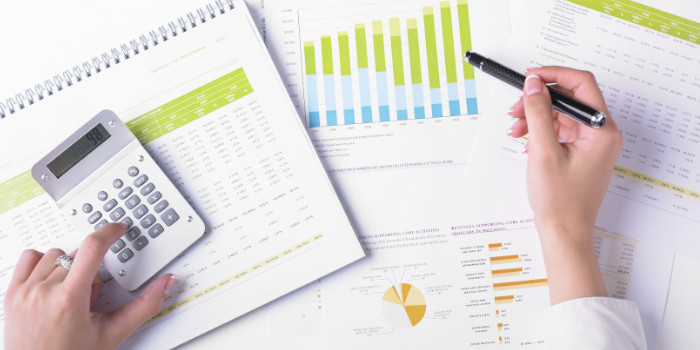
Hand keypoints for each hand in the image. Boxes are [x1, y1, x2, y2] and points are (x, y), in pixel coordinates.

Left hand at [4, 223, 176, 348]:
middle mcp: (43, 291)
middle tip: (90, 297)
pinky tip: (52, 282)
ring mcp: (25, 291)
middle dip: (91, 270)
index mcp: (69, 298)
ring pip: (56, 254)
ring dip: (69, 267)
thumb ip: (145, 305)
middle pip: (78, 255)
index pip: (92, 247)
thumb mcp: (114, 333)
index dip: (109, 232)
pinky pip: (30, 258)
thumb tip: (165, 283)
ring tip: (71, 293)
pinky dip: (44, 263)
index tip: (117, 230)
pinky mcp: (12, 293)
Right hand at [508, 67, 622, 303]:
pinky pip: (560, 131)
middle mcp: (602, 134)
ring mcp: (593, 144)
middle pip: (569, 99)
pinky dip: (541, 131)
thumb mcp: (543, 151)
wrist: (564, 232)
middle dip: (539, 100)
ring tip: (515, 128)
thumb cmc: (560, 201)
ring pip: (561, 115)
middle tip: (515, 108)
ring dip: (536, 117)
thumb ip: (538, 112)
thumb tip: (534, 84)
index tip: (530, 76)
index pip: (582, 84)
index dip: (554, 75)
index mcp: (602, 130)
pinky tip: (525, 141)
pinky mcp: (582, 153)